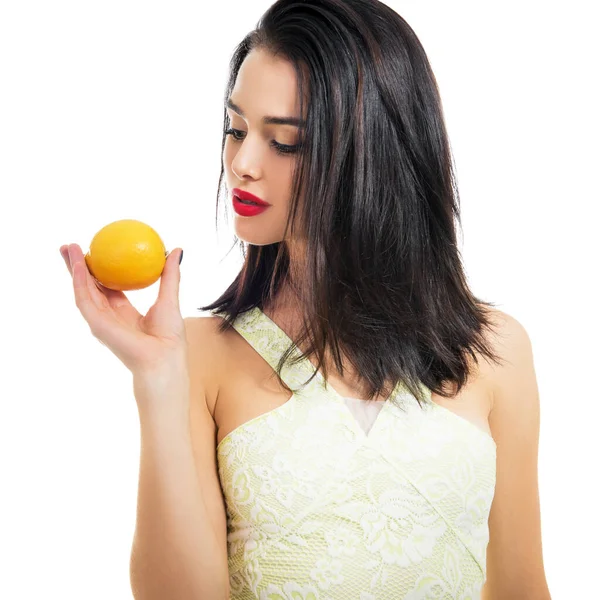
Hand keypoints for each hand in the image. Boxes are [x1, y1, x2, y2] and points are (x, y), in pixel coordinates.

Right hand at [60, 243, 186, 377]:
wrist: (164, 359)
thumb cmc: (169, 337)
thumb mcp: (169, 298)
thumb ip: (170, 275)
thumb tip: (177, 249)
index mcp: (123, 312)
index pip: (106, 286)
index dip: (99, 269)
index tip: (95, 249)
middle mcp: (108, 316)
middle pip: (89, 286)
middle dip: (78, 266)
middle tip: (70, 246)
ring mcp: (101, 321)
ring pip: (82, 290)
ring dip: (73, 269)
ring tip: (68, 248)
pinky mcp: (97, 325)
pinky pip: (85, 300)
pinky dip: (79, 282)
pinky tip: (79, 266)